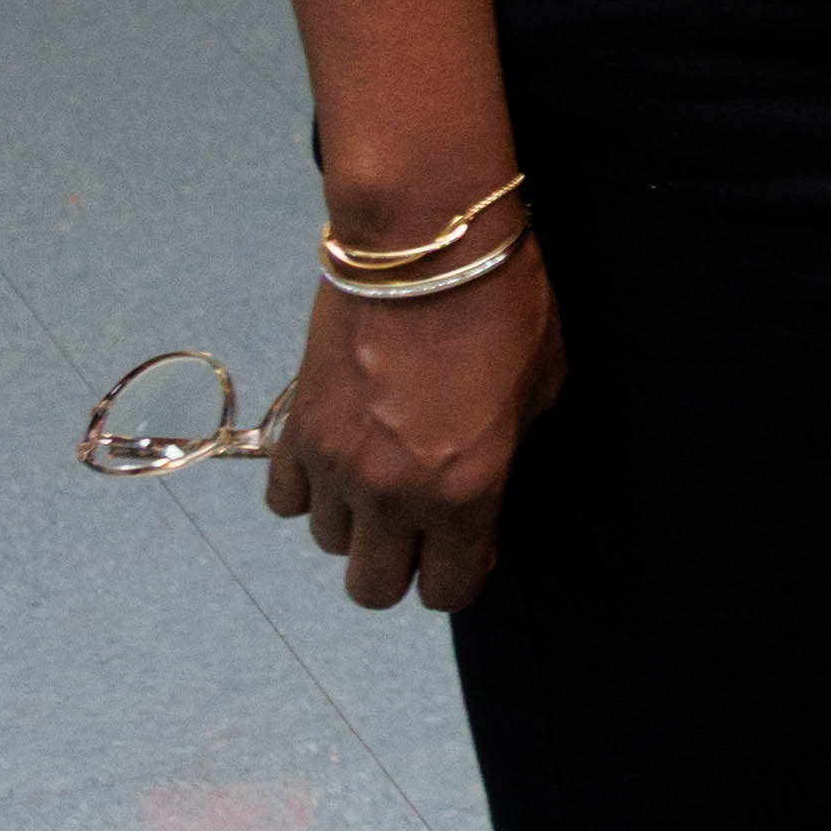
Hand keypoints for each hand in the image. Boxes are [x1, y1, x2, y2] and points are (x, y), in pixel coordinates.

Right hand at [256, 244, 562, 612]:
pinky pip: (286, 499)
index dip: (463, 572)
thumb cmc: (504, 303)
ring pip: (328, 543)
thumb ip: (510, 448)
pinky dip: (310, 490)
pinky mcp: (296, 430)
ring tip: (381, 475)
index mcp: (465, 492)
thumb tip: (489, 471)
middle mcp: (392, 495)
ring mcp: (335, 466)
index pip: (449, 590)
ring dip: (356, 523)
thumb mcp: (543, 385)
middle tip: (424, 521)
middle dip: (403, 565)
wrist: (425, 241)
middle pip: (374, 588)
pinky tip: (338, 457)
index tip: (472, 543)